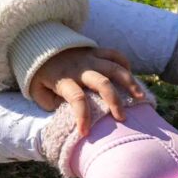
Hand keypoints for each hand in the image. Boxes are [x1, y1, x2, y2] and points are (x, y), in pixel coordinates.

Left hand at [28, 47, 147, 134]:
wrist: (39, 43)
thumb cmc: (39, 73)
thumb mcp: (36, 91)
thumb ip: (50, 103)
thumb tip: (67, 110)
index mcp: (64, 80)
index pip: (76, 99)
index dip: (82, 117)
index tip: (85, 133)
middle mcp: (80, 68)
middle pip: (102, 83)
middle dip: (114, 102)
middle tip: (122, 118)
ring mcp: (90, 57)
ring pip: (114, 67)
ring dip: (129, 82)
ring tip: (140, 97)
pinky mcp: (95, 50)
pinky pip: (114, 54)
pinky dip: (124, 63)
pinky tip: (131, 75)